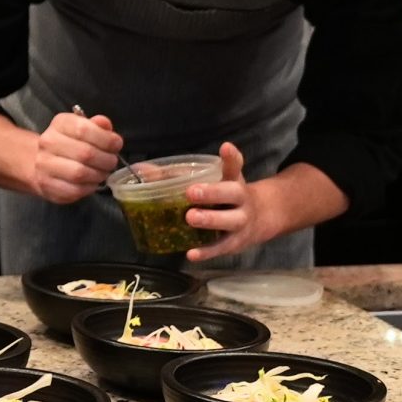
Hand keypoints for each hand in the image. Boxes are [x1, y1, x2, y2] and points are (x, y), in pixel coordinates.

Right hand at [32, 112, 122, 204]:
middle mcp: (48, 142)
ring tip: (103, 172)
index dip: (106, 139)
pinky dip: (89, 187)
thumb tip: (105, 124)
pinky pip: (75, 190)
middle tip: (112, 161)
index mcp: (60, 124)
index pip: (84, 129)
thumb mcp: (83, 127)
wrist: (41, 162)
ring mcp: (44, 165)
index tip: (116, 144)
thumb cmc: (69, 143)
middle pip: (85, 153)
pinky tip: (92, 182)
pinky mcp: (47, 185)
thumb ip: (97, 125)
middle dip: (106, 160)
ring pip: (80, 173)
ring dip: (99, 175)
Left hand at [184, 142, 273, 262]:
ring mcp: (241, 222)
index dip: (231, 157)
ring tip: (190, 218)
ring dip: (211, 220)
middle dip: (213, 193)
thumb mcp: (211, 182)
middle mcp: (242, 200)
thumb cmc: (225, 197)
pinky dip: (207, 252)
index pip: (235, 166)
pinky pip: (222, 248)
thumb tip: (141, 170)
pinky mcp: (235, 243)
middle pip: (233, 193)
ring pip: (230, 221)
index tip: (224, 147)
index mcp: (233, 181)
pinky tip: (191, 254)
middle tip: (191, 192)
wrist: (260, 219)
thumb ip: (178, 175)